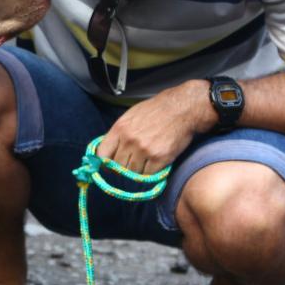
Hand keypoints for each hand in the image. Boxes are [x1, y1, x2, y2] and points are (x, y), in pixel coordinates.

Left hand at [95, 81, 214, 174]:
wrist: (182, 109)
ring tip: (145, 163)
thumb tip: (109, 150)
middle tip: (132, 164)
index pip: (102, 154)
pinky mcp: (159, 158)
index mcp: (120, 128)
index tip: (109, 166)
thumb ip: (119, 133)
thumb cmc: (156, 110)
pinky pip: (148, 175)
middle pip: (118, 166)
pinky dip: (150, 173)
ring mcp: (144, 150)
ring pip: (133, 173)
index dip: (105, 162)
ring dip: (138, 171)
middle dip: (123, 168)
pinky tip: (154, 164)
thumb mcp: (131, 116)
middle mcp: (129, 140)